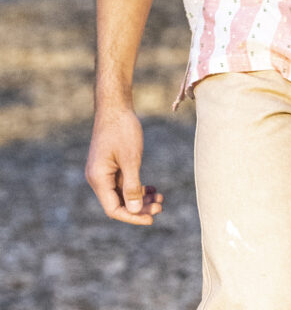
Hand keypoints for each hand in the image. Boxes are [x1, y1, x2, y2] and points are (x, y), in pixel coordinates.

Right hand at [85, 106, 163, 225]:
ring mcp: (103, 171)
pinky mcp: (109, 165)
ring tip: (159, 198)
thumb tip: (135, 210)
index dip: (132, 217)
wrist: (115, 105)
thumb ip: (132, 186)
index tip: (152, 218)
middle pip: (118, 203)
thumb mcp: (131, 158)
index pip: (114, 209)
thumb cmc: (122, 129)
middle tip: (160, 205)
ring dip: (140, 198)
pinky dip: (136, 187)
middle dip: (139, 207)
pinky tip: (151, 189)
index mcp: (98, 179)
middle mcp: (97, 178)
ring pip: (122, 194)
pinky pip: (122, 183)